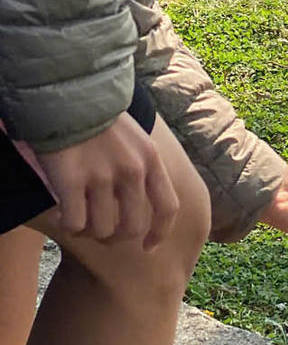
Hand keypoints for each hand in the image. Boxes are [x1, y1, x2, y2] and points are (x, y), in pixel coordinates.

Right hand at [35, 113, 177, 248]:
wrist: (71, 97)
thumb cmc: (102, 120)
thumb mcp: (138, 140)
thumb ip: (145, 167)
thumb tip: (146, 201)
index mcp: (152, 161)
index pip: (168, 207)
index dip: (160, 233)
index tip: (148, 247)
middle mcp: (133, 171)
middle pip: (133, 226)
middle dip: (117, 237)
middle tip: (101, 232)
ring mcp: (103, 177)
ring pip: (102, 230)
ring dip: (90, 232)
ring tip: (79, 219)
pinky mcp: (73, 181)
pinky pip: (74, 223)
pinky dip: (68, 225)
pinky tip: (61, 214)